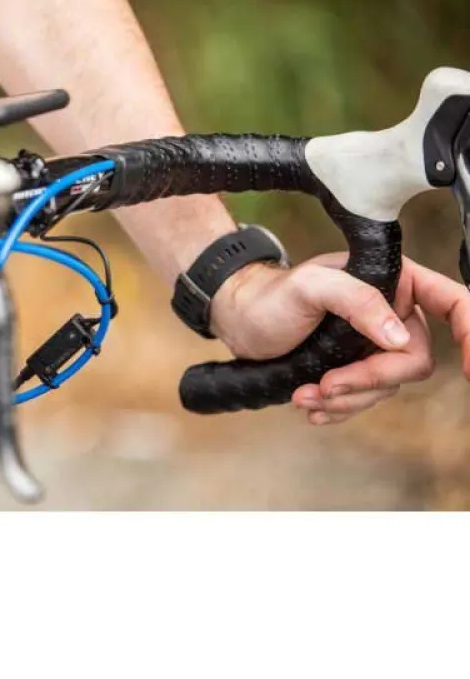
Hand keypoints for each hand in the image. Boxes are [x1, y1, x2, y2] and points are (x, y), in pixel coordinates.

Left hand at [210, 254, 469, 424]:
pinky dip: (338, 409)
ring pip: (387, 387)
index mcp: (394, 282)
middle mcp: (392, 313)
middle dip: (368, 379)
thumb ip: (355, 300)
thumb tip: (398, 335)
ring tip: (303, 396)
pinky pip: (365, 400)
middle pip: (412, 361)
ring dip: (346, 398)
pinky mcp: (356, 369)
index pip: (452, 303)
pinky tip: (311, 408)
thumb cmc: (272, 295)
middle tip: (324, 384)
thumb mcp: (308, 287)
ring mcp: (375, 344)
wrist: (241, 321)